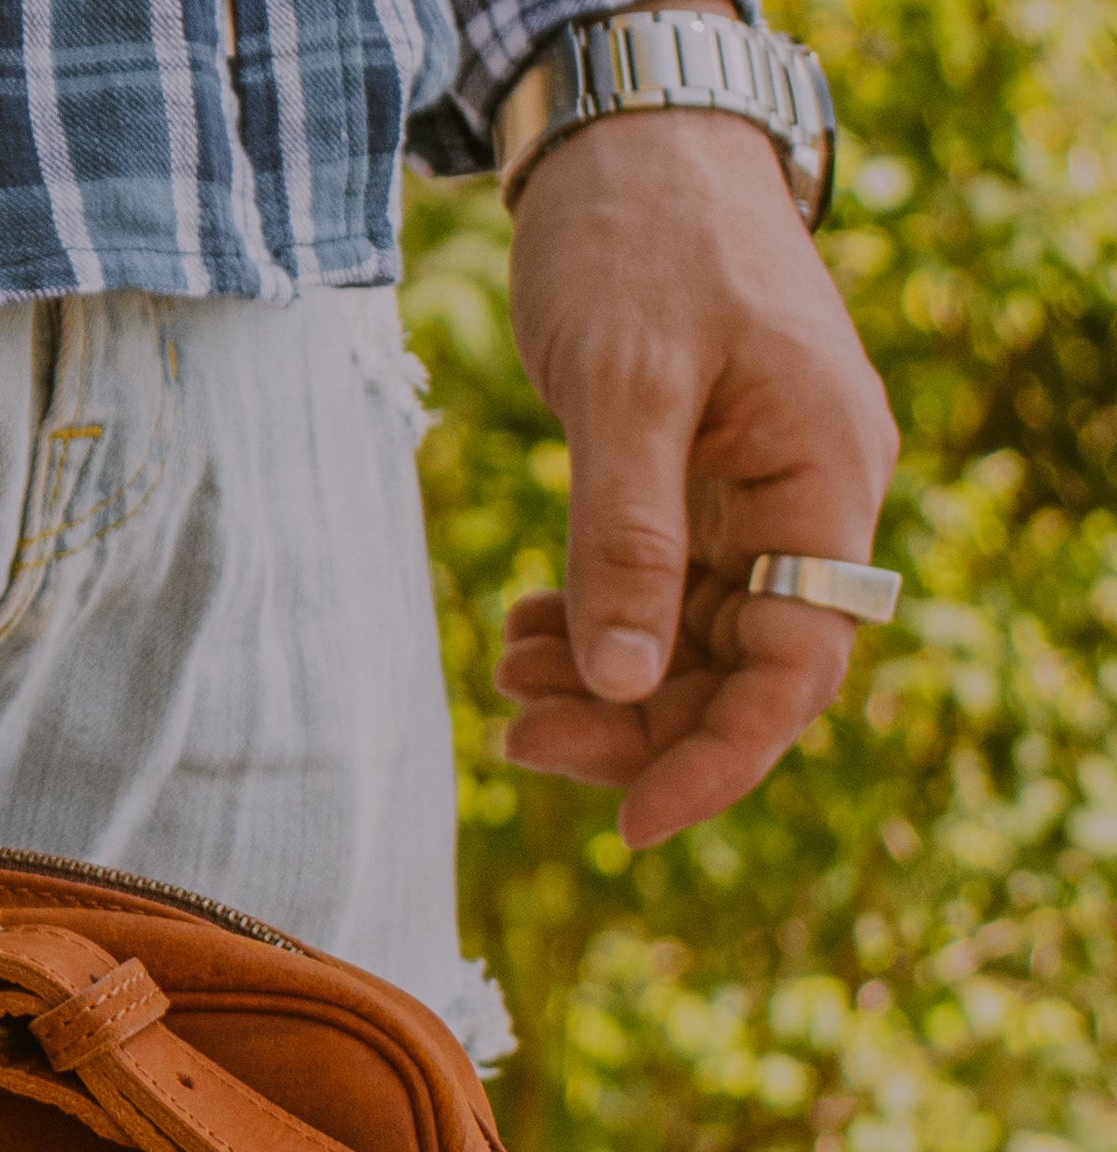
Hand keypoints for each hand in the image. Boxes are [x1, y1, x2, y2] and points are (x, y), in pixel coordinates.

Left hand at [497, 94, 897, 845]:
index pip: (799, 666)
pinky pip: (657, 600)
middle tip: (515, 730)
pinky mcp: (699, 492)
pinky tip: (518, 629)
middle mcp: (807, 502)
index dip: (719, 760)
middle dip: (631, 725)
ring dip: (598, 683)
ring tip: (503, 671)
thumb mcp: (626, 389)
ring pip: (689, 648)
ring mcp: (755, 501)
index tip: (629, 827)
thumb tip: (628, 680)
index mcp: (825, 477)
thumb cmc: (640, 243)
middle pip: (738, 676)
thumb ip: (625, 538)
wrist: (632, 148)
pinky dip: (589, 629)